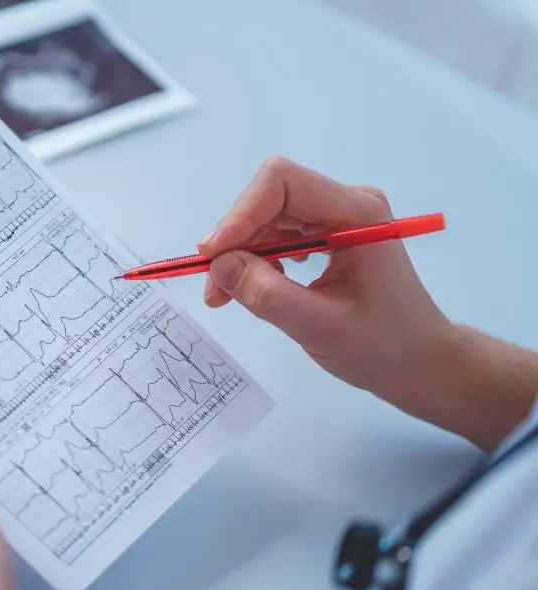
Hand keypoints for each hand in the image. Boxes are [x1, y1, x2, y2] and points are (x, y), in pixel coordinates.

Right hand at [199, 157, 536, 450]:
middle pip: (269, 197)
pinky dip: (254, 259)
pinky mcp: (327, 236)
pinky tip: (248, 288)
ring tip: (222, 295)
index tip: (212, 257)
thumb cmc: (383, 348)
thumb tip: (218, 266)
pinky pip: (277, 234)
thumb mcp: (318, 326)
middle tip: (212, 285)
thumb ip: (265, 294)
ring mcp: (336, 218)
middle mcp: (346, 204)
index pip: (281, 182)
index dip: (239, 214)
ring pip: (267, 216)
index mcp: (355, 213)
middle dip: (235, 237)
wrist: (420, 363)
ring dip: (240, 252)